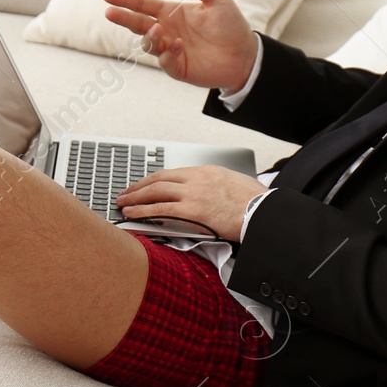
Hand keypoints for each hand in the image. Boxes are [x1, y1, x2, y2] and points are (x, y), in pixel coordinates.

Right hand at [102, 0, 259, 90]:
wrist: (246, 54)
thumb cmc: (231, 26)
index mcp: (171, 12)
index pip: (143, 4)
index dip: (125, 0)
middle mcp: (167, 30)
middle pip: (138, 24)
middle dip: (123, 18)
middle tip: (109, 12)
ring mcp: (170, 50)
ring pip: (148, 44)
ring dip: (149, 37)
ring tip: (156, 30)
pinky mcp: (178, 68)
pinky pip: (165, 61)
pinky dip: (168, 53)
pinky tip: (178, 45)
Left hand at [116, 165, 266, 241]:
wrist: (264, 212)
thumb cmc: (254, 202)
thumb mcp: (232, 184)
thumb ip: (213, 186)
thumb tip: (204, 194)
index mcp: (207, 171)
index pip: (172, 173)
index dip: (152, 180)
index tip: (143, 185)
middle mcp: (197, 178)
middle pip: (159, 179)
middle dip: (139, 187)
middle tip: (125, 193)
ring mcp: (194, 194)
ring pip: (156, 192)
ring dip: (136, 198)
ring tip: (123, 204)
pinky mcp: (193, 211)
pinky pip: (161, 210)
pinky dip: (143, 211)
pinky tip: (132, 215)